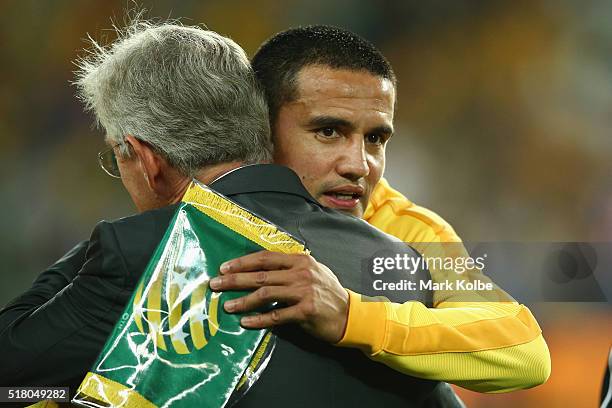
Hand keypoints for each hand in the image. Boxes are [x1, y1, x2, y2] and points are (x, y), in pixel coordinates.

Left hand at [209, 251, 348, 342]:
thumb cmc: (327, 292)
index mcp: (300, 261)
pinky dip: (259, 319)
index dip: (243, 262)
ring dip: (243, 301)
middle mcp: (301, 273)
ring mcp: (304, 292)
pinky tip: (246, 322)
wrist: (349, 314)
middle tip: (215, 284)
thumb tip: (260, 268)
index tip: (225, 267)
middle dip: (235, 280)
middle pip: (260, 275)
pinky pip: (276, 316)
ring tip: (227, 306)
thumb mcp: (312, 271)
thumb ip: (289, 268)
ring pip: (265, 294)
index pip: (265, 257)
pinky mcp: (305, 311)